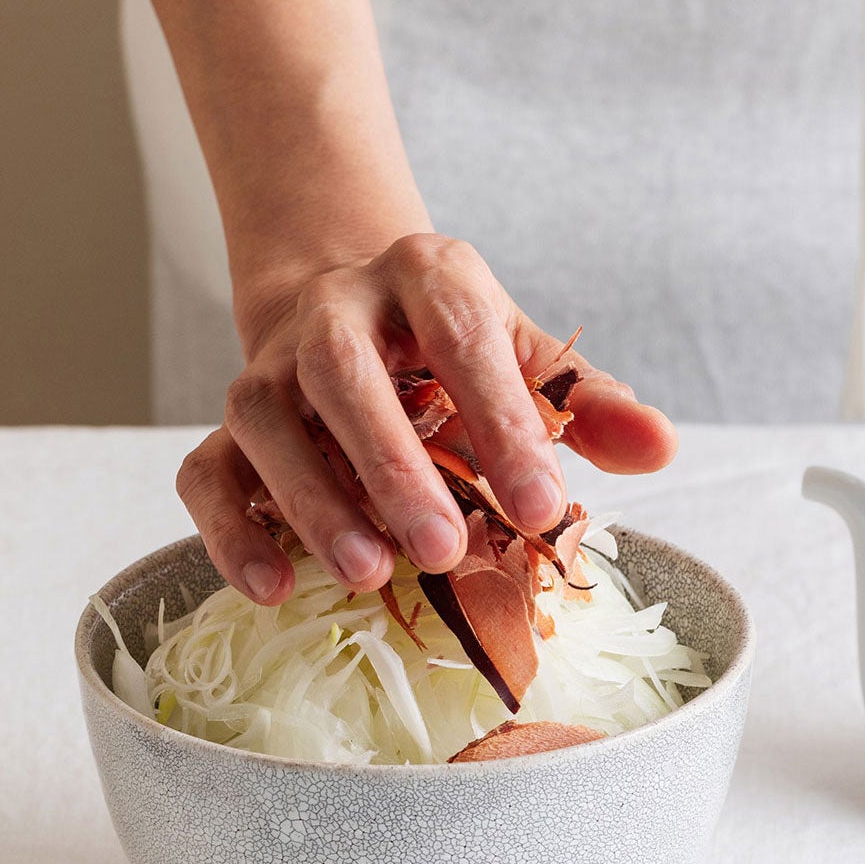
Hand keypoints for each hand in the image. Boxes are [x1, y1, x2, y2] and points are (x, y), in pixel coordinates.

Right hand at [176, 234, 677, 605]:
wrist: (355, 308)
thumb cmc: (454, 349)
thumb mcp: (525, 355)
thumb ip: (588, 402)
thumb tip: (659, 446)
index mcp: (428, 276)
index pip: (463, 338)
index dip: (503, 423)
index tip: (543, 507)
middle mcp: (337, 308)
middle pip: (343, 370)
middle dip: (392, 463)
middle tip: (443, 550)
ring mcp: (270, 363)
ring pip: (264, 416)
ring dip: (312, 499)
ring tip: (368, 574)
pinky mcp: (227, 421)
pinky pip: (205, 468)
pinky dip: (230, 528)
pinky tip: (271, 588)